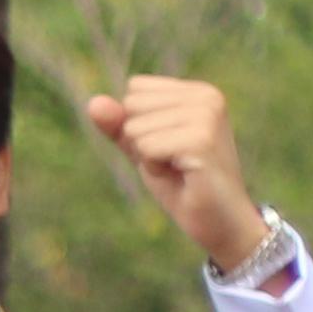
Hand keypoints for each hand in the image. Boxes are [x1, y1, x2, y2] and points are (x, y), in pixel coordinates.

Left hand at [82, 75, 272, 274]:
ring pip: (135, 129)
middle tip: (174, 161)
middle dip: (141, 141)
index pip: (134, 90)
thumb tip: (93, 102)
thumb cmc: (182, 184)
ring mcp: (207, 116)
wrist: (219, 221)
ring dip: (149, 158)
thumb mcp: (142, 149)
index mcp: (198, 91)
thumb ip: (118, 125)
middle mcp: (207, 97)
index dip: (138, 125)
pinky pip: (145, 148)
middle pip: (132, 107)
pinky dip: (155, 169)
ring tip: (180, 169)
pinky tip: (183, 176)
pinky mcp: (201, 140)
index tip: (169, 146)